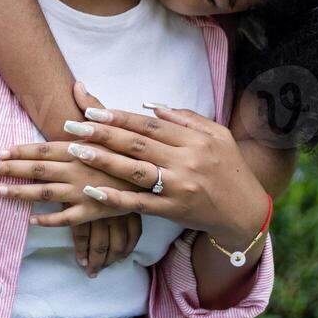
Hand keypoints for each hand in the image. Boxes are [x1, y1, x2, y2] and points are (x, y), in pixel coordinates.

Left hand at [0, 80, 146, 276]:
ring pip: (46, 195)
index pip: (44, 148)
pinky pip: (67, 219)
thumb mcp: (117, 124)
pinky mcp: (95, 213)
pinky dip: (49, 220)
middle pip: (38, 170)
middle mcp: (78, 170)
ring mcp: (84, 193)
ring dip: (21, 193)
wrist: (164, 178)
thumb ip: (93, 107)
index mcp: (80, 148)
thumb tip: (77, 84)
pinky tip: (30, 221)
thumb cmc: (137, 149)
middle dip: (11, 170)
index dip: (21, 150)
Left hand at [59, 95, 270, 243]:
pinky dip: (117, 198)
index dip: (119, 116)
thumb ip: (185, 118)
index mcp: (195, 140)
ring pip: (134, 171)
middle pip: (137, 144)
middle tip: (72, 126)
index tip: (92, 110)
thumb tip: (151, 105)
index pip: (149, 125)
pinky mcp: (173, 210)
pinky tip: (93, 191)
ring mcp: (179, 187)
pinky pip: (140, 203)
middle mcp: (186, 162)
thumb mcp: (217, 135)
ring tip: (76, 151)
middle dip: (102, 133)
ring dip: (103, 160)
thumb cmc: (229, 168)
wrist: (245, 211)